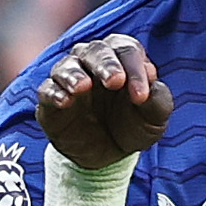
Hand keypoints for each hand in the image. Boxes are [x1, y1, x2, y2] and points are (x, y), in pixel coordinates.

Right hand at [36, 35, 172, 167]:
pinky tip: (65, 101)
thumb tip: (151, 77)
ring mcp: (69, 79)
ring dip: (74, 74)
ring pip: (67, 66)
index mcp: (121, 59)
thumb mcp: (154, 119)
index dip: (135, 68)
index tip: (140, 96)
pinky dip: (54, 93)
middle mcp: (92, 62)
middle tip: (115, 81)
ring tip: (83, 87)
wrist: (109, 156)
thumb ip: (158, 99)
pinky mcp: (50, 100)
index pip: (127, 50)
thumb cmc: (133, 126)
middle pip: (96, 50)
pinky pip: (47, 89)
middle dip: (106, 64)